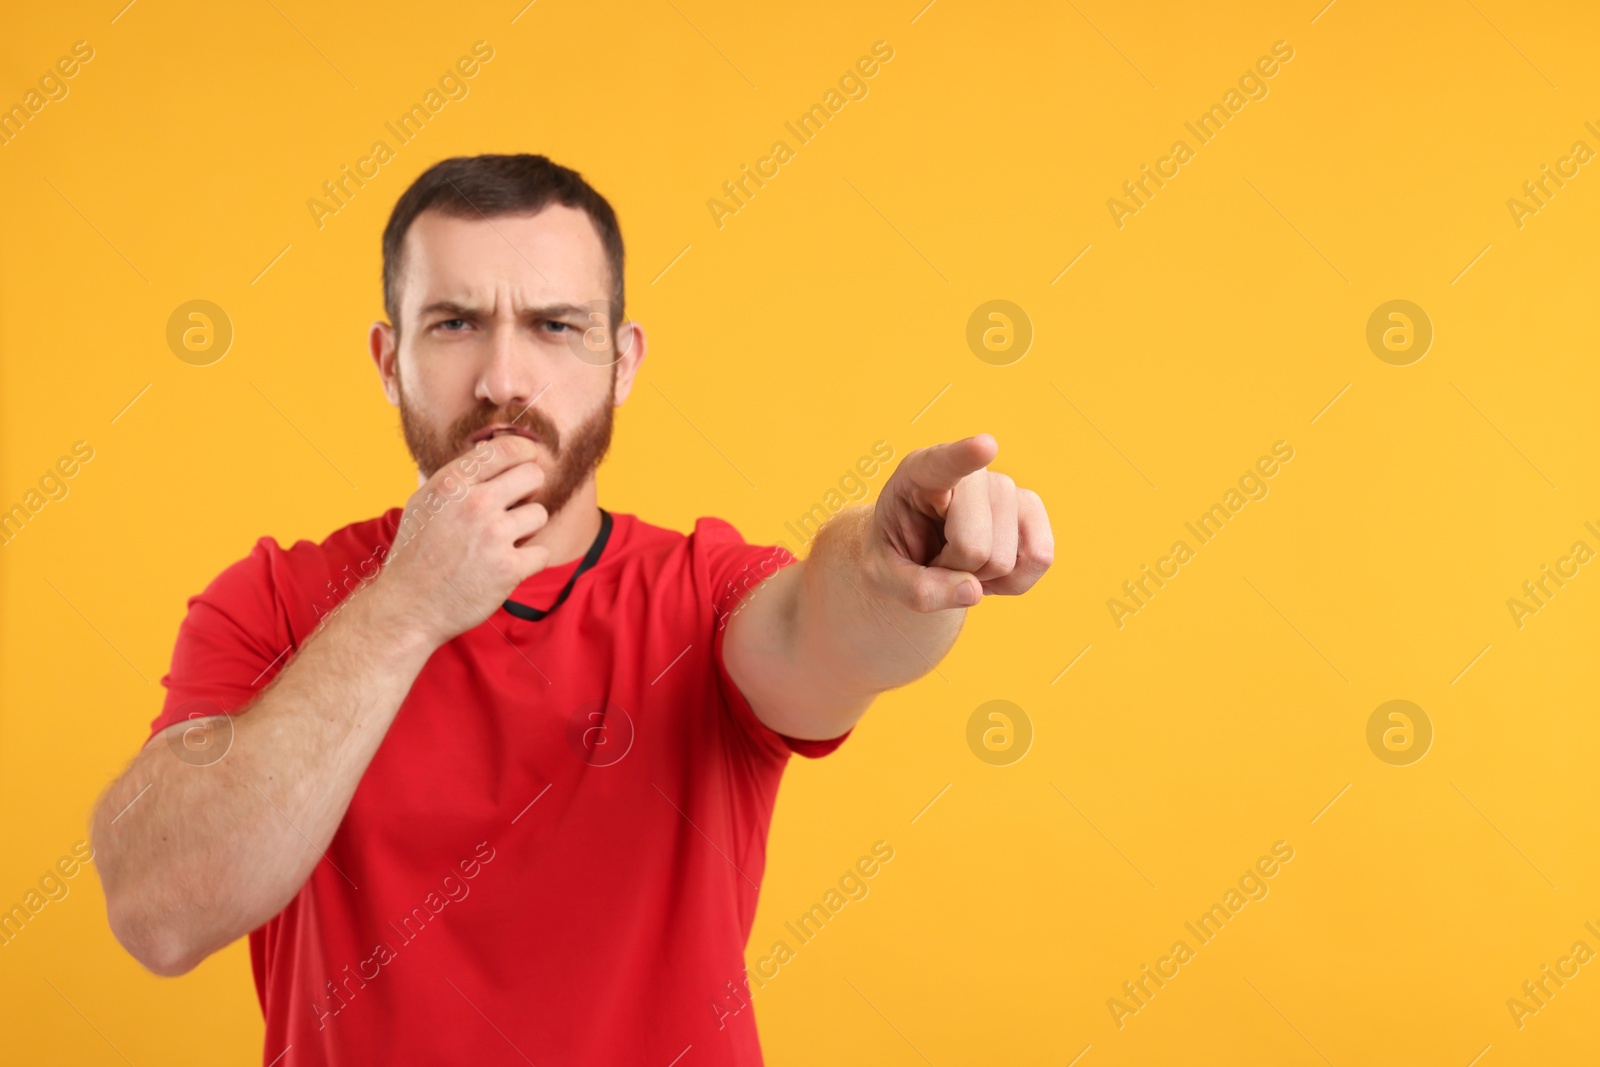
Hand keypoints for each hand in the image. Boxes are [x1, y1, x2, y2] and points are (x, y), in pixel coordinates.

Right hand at [373, 434, 550, 645]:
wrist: (408, 607)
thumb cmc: (416, 554)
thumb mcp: (424, 503)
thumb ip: (457, 479)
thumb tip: (489, 453)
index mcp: (451, 484)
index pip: (506, 449)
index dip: (525, 453)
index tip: (528, 461)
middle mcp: (474, 504)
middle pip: (533, 476)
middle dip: (529, 491)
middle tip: (514, 508)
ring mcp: (493, 535)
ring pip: (540, 514)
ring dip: (526, 529)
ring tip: (501, 543)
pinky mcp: (509, 568)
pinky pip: (542, 552)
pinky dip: (529, 561)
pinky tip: (506, 566)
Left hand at [868, 434, 1052, 612]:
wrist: (918, 551)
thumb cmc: (896, 553)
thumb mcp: (882, 577)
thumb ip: (917, 589)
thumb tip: (973, 591)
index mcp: (918, 474)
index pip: (943, 464)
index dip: (965, 456)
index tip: (985, 446)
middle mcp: (969, 474)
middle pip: (974, 546)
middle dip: (954, 570)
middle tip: (936, 559)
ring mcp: (1005, 488)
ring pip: (1004, 560)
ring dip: (980, 577)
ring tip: (959, 559)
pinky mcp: (1031, 509)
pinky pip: (1039, 558)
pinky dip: (1013, 581)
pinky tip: (988, 566)